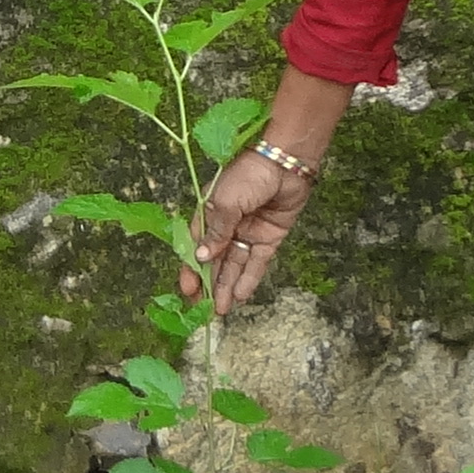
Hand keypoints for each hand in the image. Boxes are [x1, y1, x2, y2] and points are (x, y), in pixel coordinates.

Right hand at [183, 147, 316, 313]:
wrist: (285, 162)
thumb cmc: (249, 174)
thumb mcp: (225, 202)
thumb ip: (216, 233)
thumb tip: (200, 258)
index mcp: (209, 213)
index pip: (196, 247)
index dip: (191, 269)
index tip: (188, 290)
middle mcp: (227, 226)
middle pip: (215, 260)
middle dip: (210, 284)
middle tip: (205, 310)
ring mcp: (249, 232)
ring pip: (235, 265)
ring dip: (228, 286)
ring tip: (222, 310)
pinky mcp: (270, 237)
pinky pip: (257, 262)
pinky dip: (250, 278)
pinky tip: (241, 294)